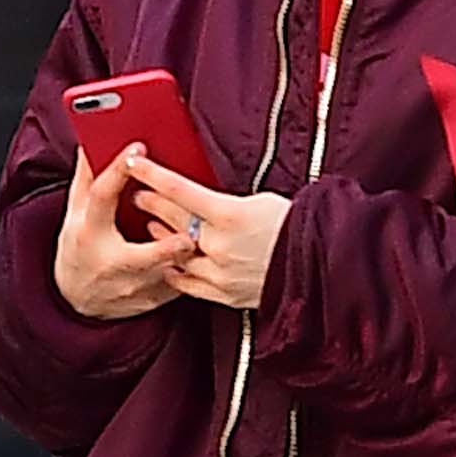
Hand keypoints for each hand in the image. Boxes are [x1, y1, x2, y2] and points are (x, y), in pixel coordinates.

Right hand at [53, 146, 187, 319]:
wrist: (76, 298)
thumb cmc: (79, 248)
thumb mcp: (76, 214)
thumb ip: (86, 182)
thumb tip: (89, 147)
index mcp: (90, 231)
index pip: (102, 196)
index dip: (118, 171)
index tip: (137, 150)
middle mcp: (110, 262)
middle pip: (143, 254)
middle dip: (167, 246)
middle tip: (188, 234)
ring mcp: (131, 286)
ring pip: (168, 272)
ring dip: (185, 256)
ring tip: (199, 240)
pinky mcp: (150, 299)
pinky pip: (178, 285)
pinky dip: (191, 271)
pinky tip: (202, 259)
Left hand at [125, 152, 292, 311]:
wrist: (321, 267)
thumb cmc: (297, 228)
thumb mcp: (263, 202)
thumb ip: (226, 203)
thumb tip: (198, 199)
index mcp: (230, 214)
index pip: (179, 189)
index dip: (152, 174)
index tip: (133, 162)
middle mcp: (220, 244)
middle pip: (172, 219)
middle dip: (152, 204)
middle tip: (140, 195)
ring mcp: (220, 271)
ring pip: (176, 252)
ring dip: (162, 237)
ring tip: (153, 226)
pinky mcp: (225, 294)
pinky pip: (187, 283)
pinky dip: (175, 270)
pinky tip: (169, 262)